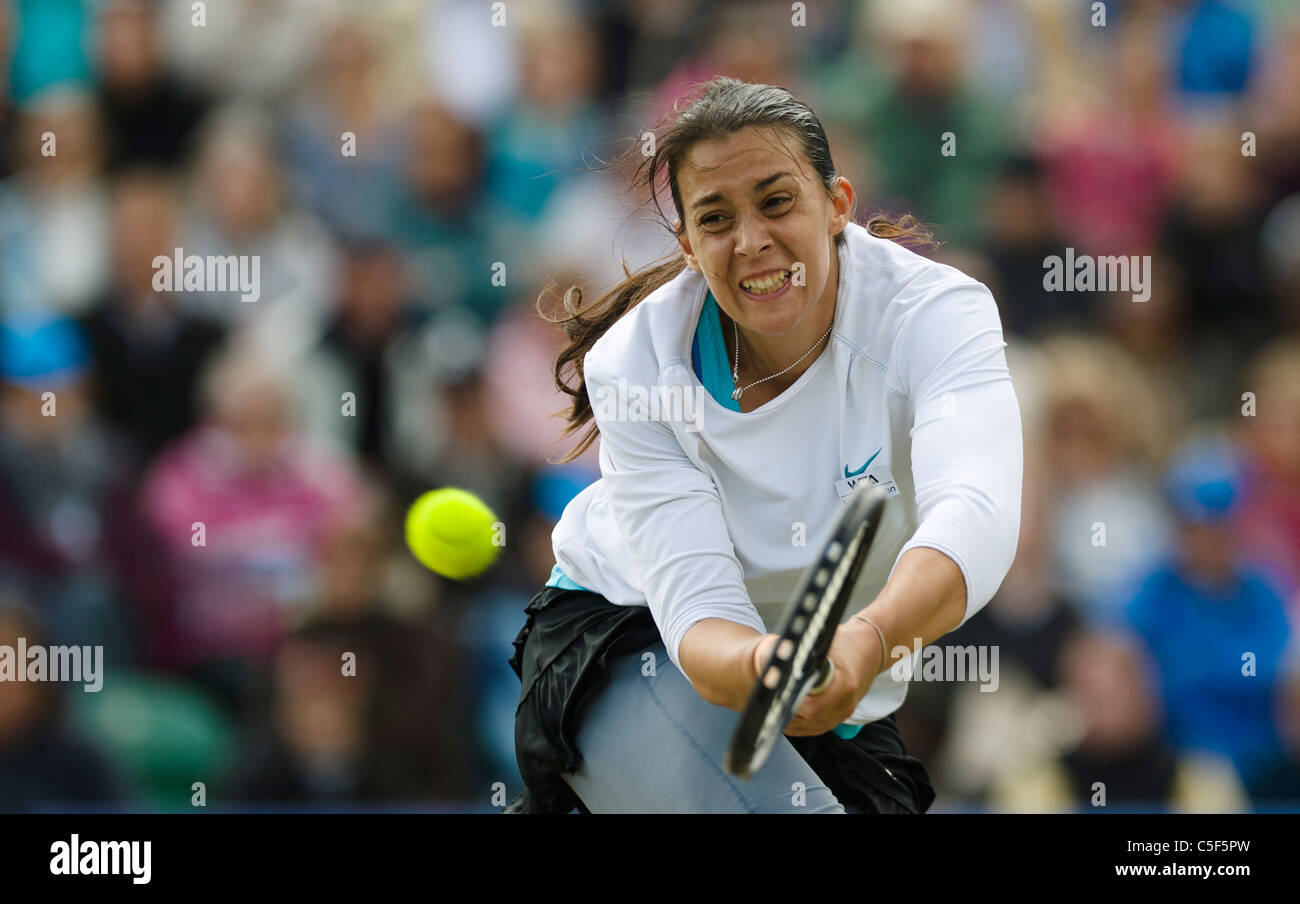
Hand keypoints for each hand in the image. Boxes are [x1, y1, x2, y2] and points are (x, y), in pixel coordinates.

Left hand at [784, 617, 881, 736]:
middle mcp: (843, 706)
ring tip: (773, 699)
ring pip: (804, 726)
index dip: (789, 702)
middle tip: (766, 696)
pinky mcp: (835, 720)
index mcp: (843, 686)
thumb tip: (775, 660)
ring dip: (787, 715)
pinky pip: (809, 727)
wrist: (867, 652)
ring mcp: (840, 716)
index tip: (773, 694)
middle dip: (784, 707)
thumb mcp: (824, 642)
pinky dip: (794, 719)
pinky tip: (784, 706)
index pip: (811, 707)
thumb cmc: (844, 644)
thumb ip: (802, 654)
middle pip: (805, 718)